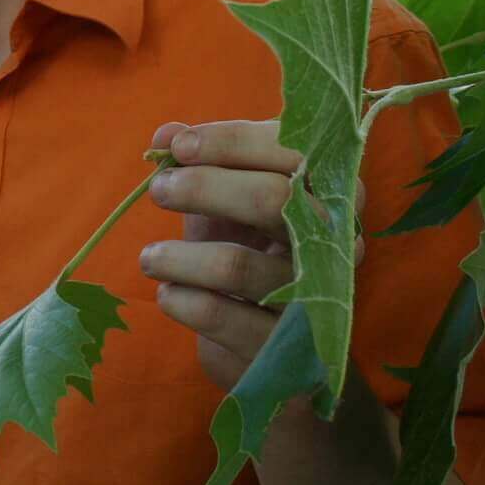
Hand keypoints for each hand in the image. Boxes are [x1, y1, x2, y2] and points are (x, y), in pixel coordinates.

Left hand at [138, 121, 364, 390]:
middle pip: (275, 199)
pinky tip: (168, 294)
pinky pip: (221, 316)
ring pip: (239, 265)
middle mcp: (336, 244)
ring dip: (179, 256)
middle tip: (159, 190)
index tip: (179, 147)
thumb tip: (165, 135)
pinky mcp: (284, 349)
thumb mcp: (226, 204)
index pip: (294, 150)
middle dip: (205, 188)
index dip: (231, 142)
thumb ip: (200, 164)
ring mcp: (314, 299)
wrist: (267, 348)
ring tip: (148, 257)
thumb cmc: (247, 254)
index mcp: (333, 194)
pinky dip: (182, 300)